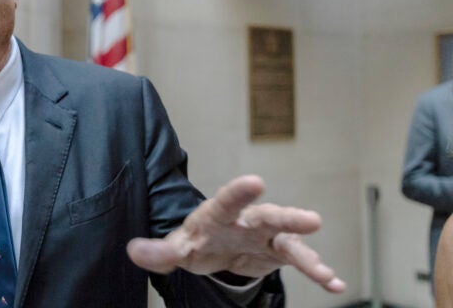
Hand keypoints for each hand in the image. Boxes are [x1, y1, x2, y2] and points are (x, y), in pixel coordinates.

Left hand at [126, 175, 345, 292]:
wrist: (216, 247)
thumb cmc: (197, 241)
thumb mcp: (176, 248)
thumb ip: (158, 252)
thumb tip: (133, 251)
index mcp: (219, 214)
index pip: (226, 201)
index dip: (239, 192)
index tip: (255, 182)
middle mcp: (247, 220)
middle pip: (267, 215)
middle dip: (287, 217)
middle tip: (310, 220)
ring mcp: (267, 235)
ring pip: (290, 239)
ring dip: (307, 253)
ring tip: (324, 271)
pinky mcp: (280, 252)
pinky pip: (302, 261)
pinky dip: (318, 272)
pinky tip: (334, 284)